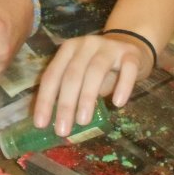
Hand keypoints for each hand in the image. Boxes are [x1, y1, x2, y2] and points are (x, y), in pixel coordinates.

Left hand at [33, 33, 152, 135]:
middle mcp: (86, 45)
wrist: (132, 49)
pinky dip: (122, 86)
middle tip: (62, 129)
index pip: (52, 74)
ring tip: (82, 121)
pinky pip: (127, 69)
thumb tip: (58, 122)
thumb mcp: (82, 76)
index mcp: (68, 49)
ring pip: (95, 71)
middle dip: (65, 103)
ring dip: (87, 97)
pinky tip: (118, 103)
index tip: (41, 124)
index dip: (45, 99)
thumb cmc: (101, 69)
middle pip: (72, 74)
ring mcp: (109, 47)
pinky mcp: (131, 54)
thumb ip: (71, 92)